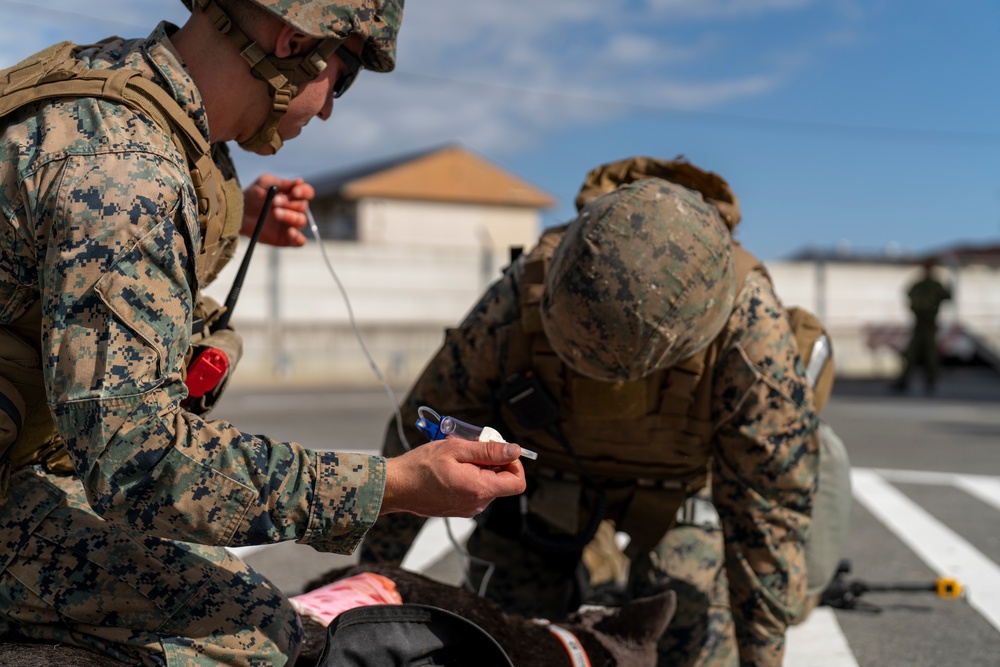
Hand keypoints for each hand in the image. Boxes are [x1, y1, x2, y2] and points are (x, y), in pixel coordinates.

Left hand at [242, 175, 314, 246]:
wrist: (238, 213)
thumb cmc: (252, 196)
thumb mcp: (264, 183)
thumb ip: (282, 182)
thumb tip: (300, 181)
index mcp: (292, 196)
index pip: (307, 193)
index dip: (304, 192)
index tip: (294, 192)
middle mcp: (295, 210)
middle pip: (303, 207)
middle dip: (289, 203)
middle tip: (274, 202)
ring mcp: (291, 225)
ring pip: (301, 221)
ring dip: (290, 216)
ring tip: (274, 213)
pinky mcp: (287, 239)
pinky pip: (300, 241)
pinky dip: (298, 237)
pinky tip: (290, 232)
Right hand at [380, 439, 526, 516]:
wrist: (396, 487)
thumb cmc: (421, 467)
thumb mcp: (456, 449)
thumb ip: (489, 451)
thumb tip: (514, 450)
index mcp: (480, 489)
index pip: (517, 482)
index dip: (514, 463)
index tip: (499, 449)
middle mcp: (477, 504)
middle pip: (502, 481)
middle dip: (493, 461)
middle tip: (472, 445)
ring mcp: (468, 508)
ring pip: (488, 484)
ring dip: (479, 467)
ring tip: (457, 456)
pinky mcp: (459, 508)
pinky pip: (475, 490)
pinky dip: (469, 476)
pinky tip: (451, 467)